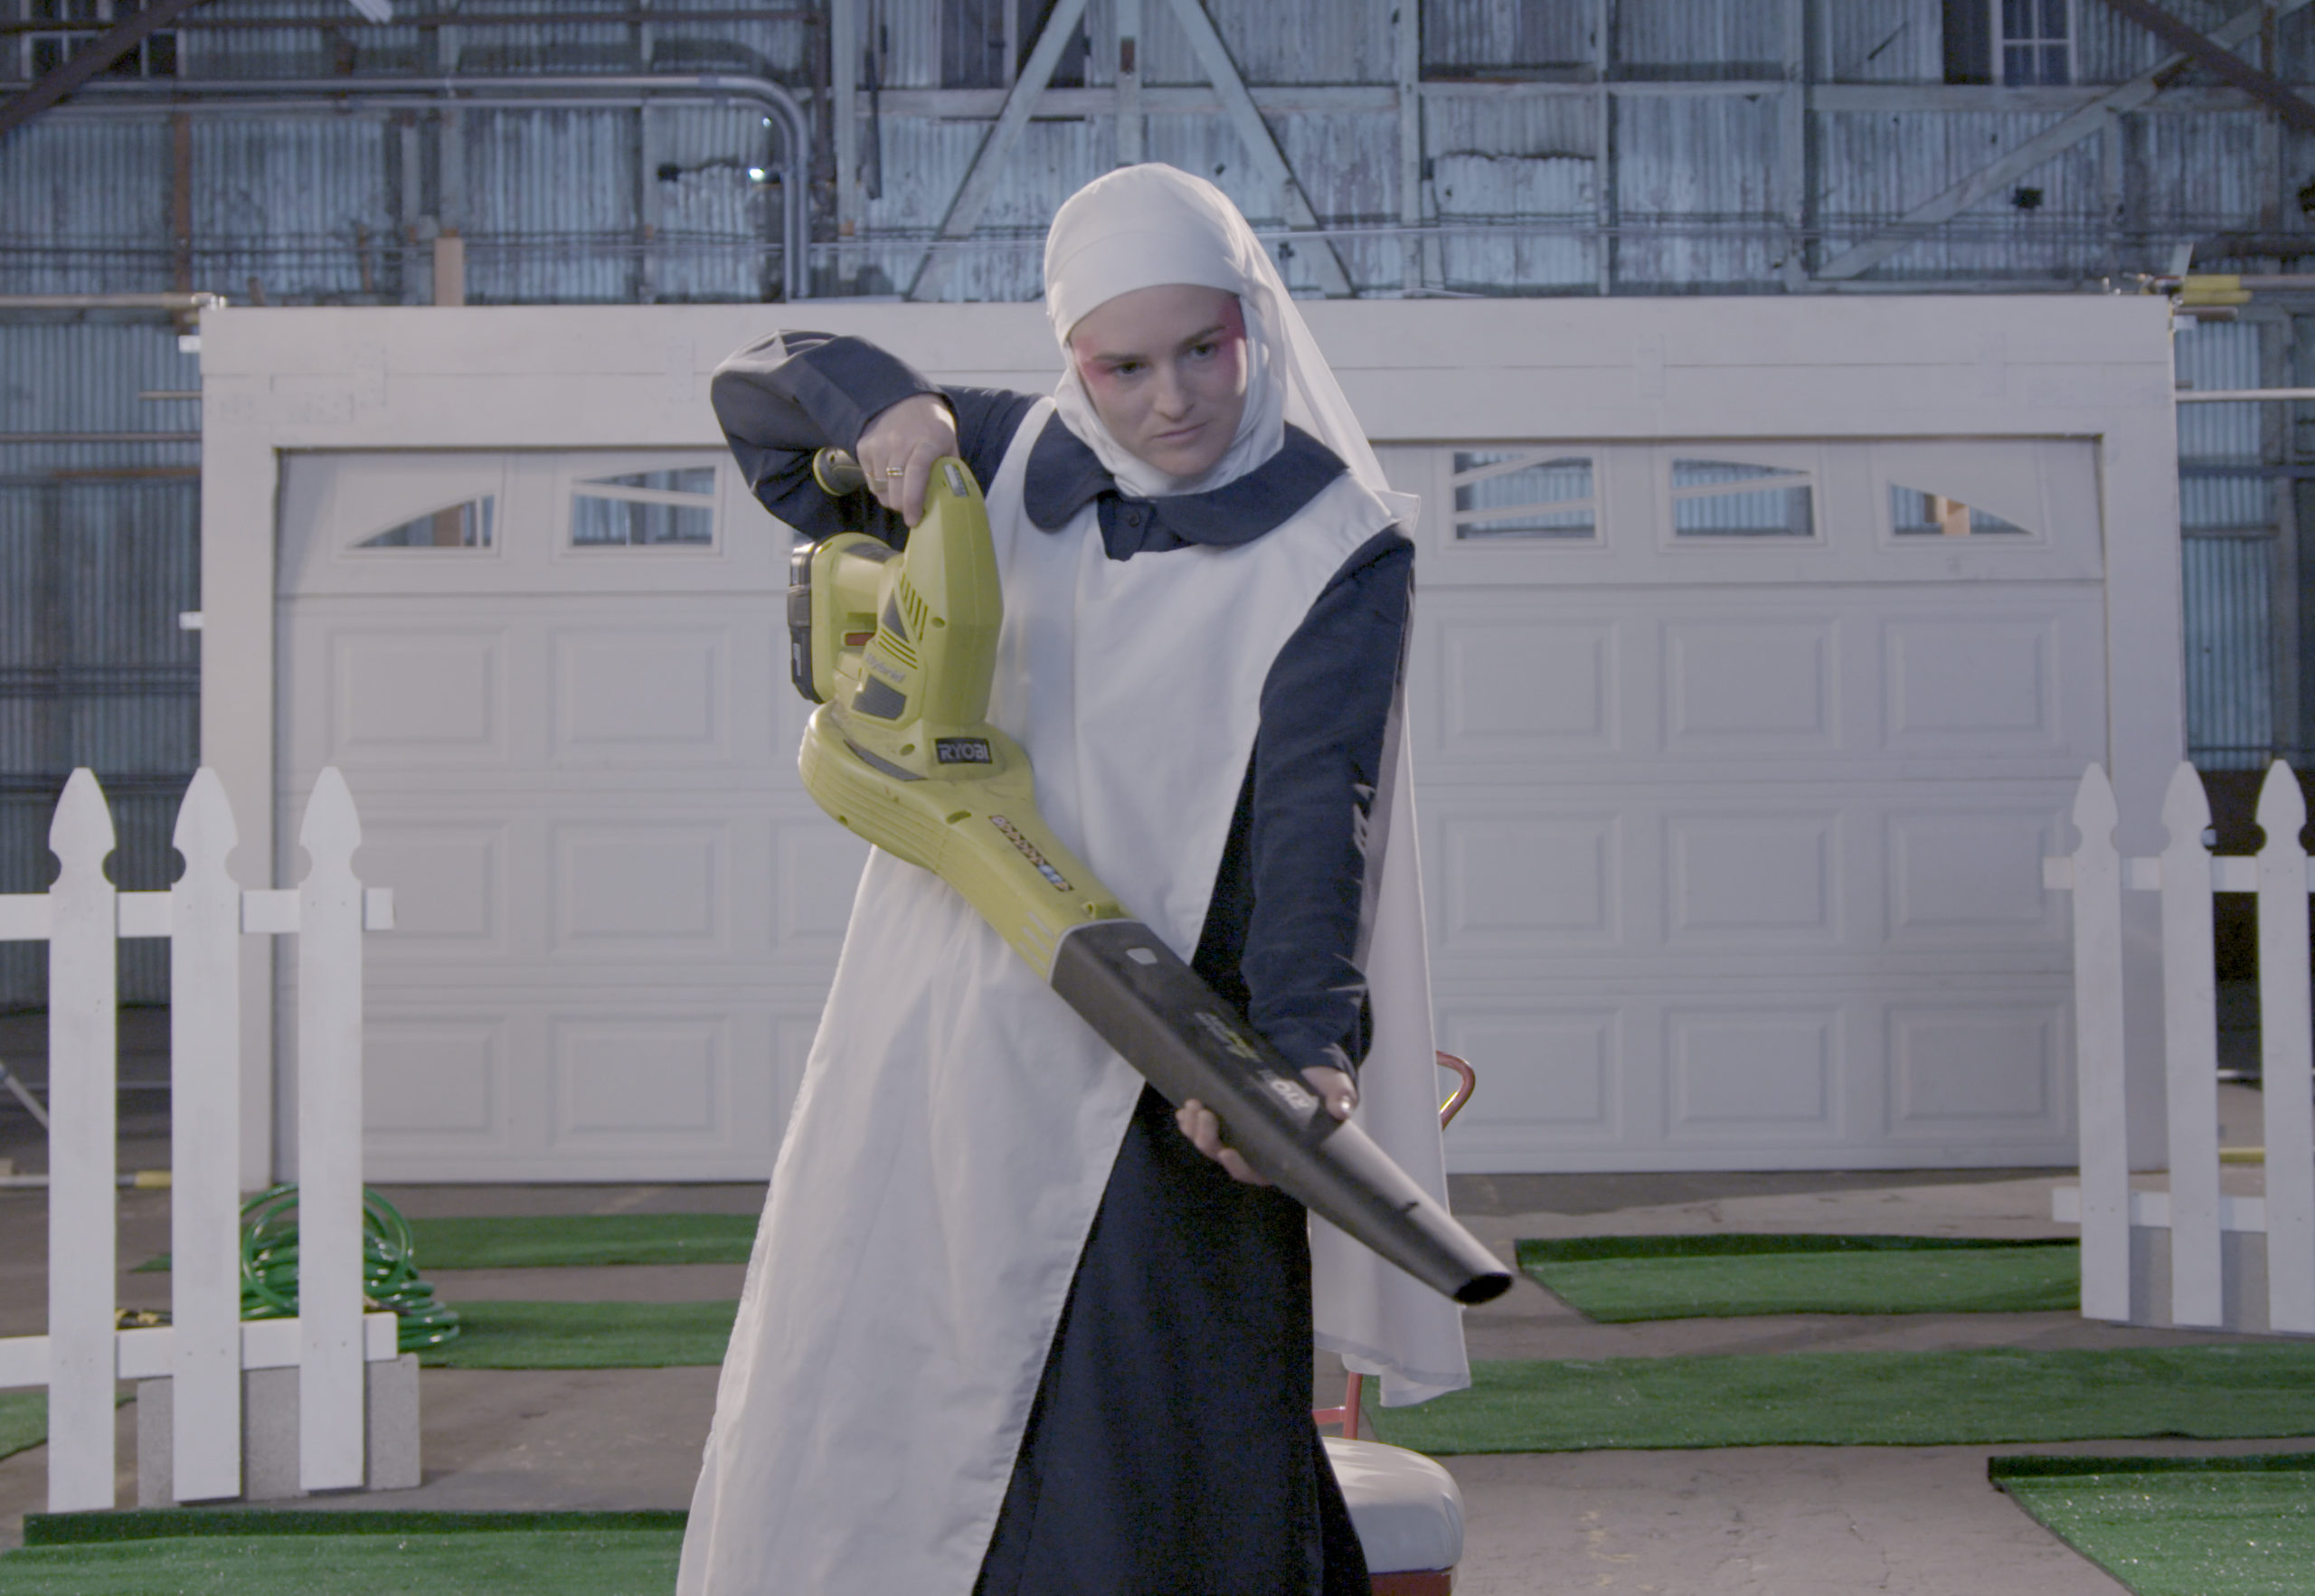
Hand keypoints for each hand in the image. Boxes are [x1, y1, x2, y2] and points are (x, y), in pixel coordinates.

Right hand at [854, 393, 957, 526]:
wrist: (907, 400)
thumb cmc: (933, 429)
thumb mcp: (948, 446)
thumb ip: (948, 471)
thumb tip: (948, 502)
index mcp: (926, 443)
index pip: (916, 474)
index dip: (913, 501)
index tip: (914, 520)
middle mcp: (899, 442)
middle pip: (894, 487)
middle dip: (902, 506)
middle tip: (910, 510)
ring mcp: (879, 444)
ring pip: (880, 488)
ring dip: (890, 498)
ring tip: (901, 493)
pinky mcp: (864, 446)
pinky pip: (870, 479)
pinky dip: (880, 486)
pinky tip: (890, 478)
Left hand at [1176, 1066, 1357, 1186]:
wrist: (1303, 1053)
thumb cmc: (1321, 1077)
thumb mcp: (1335, 1084)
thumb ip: (1340, 1096)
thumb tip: (1341, 1110)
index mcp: (1284, 1150)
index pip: (1260, 1173)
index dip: (1241, 1168)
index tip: (1228, 1152)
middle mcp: (1259, 1147)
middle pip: (1227, 1157)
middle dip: (1208, 1141)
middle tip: (1204, 1114)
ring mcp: (1240, 1132)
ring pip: (1211, 1144)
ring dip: (1196, 1130)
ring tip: (1191, 1107)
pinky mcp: (1228, 1116)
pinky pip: (1203, 1127)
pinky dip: (1191, 1122)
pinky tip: (1183, 1111)